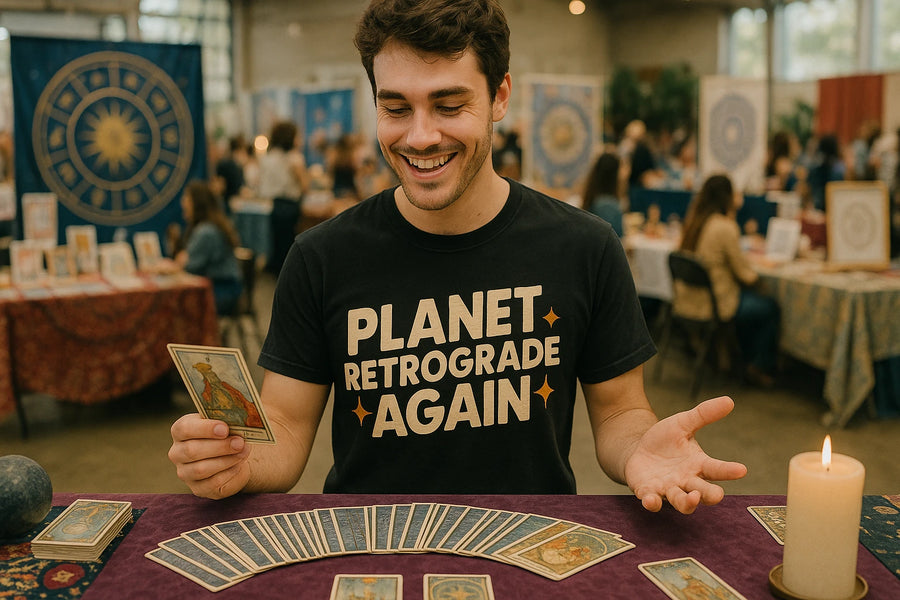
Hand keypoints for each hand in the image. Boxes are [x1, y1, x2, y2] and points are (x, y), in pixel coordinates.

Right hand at [168, 413, 251, 498]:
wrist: (233, 455)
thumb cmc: (226, 434)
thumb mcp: (224, 423)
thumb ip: (227, 420)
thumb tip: (239, 422)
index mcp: (180, 431)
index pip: (184, 428)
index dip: (204, 428)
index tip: (224, 428)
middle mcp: (178, 452)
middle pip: (192, 450)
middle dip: (219, 446)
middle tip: (239, 442)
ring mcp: (185, 472)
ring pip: (201, 469)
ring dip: (226, 460)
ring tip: (243, 452)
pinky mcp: (198, 488)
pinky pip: (213, 483)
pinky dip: (229, 472)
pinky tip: (240, 464)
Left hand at [624, 396, 746, 513]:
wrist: (639, 450)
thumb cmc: (666, 440)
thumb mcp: (683, 423)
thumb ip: (704, 414)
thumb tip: (729, 400)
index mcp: (699, 465)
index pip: (717, 469)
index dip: (729, 470)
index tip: (742, 469)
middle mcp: (686, 481)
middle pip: (703, 493)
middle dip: (710, 495)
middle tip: (718, 495)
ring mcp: (668, 489)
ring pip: (681, 502)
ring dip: (687, 502)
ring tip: (692, 499)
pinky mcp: (648, 492)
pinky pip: (652, 501)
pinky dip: (652, 502)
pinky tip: (651, 499)